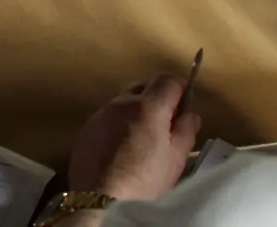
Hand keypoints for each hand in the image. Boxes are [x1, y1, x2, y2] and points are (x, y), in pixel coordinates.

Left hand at [68, 74, 201, 201]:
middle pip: (143, 86)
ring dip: (137, 112)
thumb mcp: (175, 158)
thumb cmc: (143, 180)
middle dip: (157, 98)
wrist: (97, 199)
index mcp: (146, 106)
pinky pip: (108, 118)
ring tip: (144, 139)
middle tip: (167, 123)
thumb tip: (190, 114)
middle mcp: (120, 103)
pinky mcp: (86, 129)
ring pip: (123, 102)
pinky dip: (119, 125)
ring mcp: (100, 114)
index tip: (185, 105)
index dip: (180, 88)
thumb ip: (186, 130)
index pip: (167, 79)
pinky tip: (122, 148)